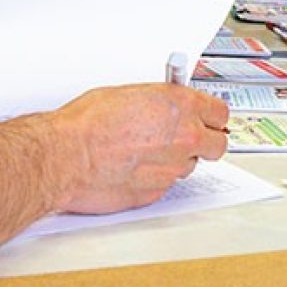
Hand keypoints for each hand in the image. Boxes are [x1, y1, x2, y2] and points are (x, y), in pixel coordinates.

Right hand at [51, 84, 230, 214]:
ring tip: (147, 153)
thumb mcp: (130, 94)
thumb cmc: (87, 124)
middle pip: (217, 144)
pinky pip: (166, 184)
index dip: (213, 116)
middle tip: (191, 138)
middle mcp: (184, 137)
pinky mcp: (157, 192)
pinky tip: (134, 169)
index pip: (220, 113)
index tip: (208, 118)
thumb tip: (166, 105)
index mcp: (181, 106)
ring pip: (189, 165)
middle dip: (206, 141)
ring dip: (176, 160)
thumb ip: (159, 102)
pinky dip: (155, 178)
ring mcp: (173, 167)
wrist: (66, 157)